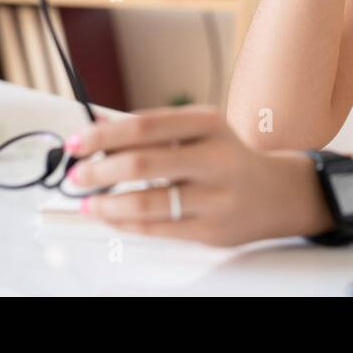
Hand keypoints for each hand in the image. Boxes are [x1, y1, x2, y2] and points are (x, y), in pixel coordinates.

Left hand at [66, 105, 330, 246]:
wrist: (276, 193)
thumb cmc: (227, 157)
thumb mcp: (199, 130)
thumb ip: (153, 130)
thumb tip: (97, 130)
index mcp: (207, 122)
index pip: (143, 126)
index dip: (102, 135)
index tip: (76, 143)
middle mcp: (214, 158)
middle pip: (141, 164)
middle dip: (97, 172)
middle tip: (76, 176)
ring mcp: (215, 197)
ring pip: (146, 202)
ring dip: (106, 204)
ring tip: (88, 201)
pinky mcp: (211, 230)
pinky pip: (156, 228)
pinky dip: (125, 222)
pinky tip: (110, 216)